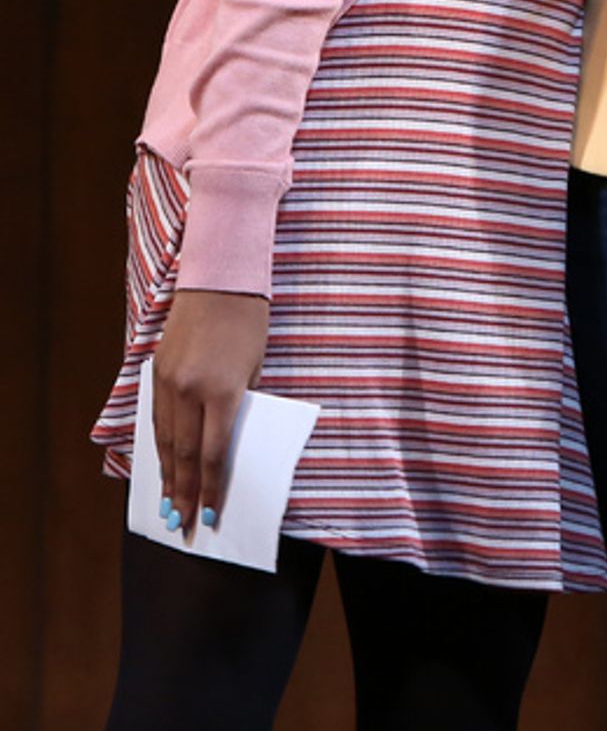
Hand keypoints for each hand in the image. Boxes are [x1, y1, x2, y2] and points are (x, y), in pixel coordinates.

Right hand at [151, 288, 269, 534]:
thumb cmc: (249, 320)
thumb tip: (227, 440)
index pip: (215, 453)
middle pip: (185, 454)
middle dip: (184, 492)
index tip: (209, 514)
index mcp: (222, 389)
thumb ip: (241, 403)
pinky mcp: (155, 370)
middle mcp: (189, 389)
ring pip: (165, 440)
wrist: (219, 277)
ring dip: (167, 475)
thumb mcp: (256, 365)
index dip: (212, 488)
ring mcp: (168, 380)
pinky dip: (159, 445)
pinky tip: (161, 463)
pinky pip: (155, 417)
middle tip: (181, 524)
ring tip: (168, 504)